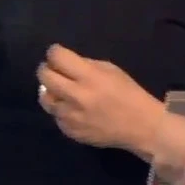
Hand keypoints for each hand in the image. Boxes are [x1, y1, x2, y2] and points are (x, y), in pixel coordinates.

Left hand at [37, 44, 164, 154]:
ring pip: (45, 98)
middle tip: (54, 70)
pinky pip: (56, 116)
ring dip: (51, 91)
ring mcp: (70, 116)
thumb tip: (65, 63)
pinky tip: (74, 109)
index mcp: (89, 77)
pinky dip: (61, 110)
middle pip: (44, 76)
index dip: (55, 52)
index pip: (57, 57)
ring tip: (62, 91)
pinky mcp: (70, 131)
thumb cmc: (128, 93)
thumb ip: (86, 64)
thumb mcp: (111, 70)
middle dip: (46, 69)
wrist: (140, 126)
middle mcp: (76, 96)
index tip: (58, 55)